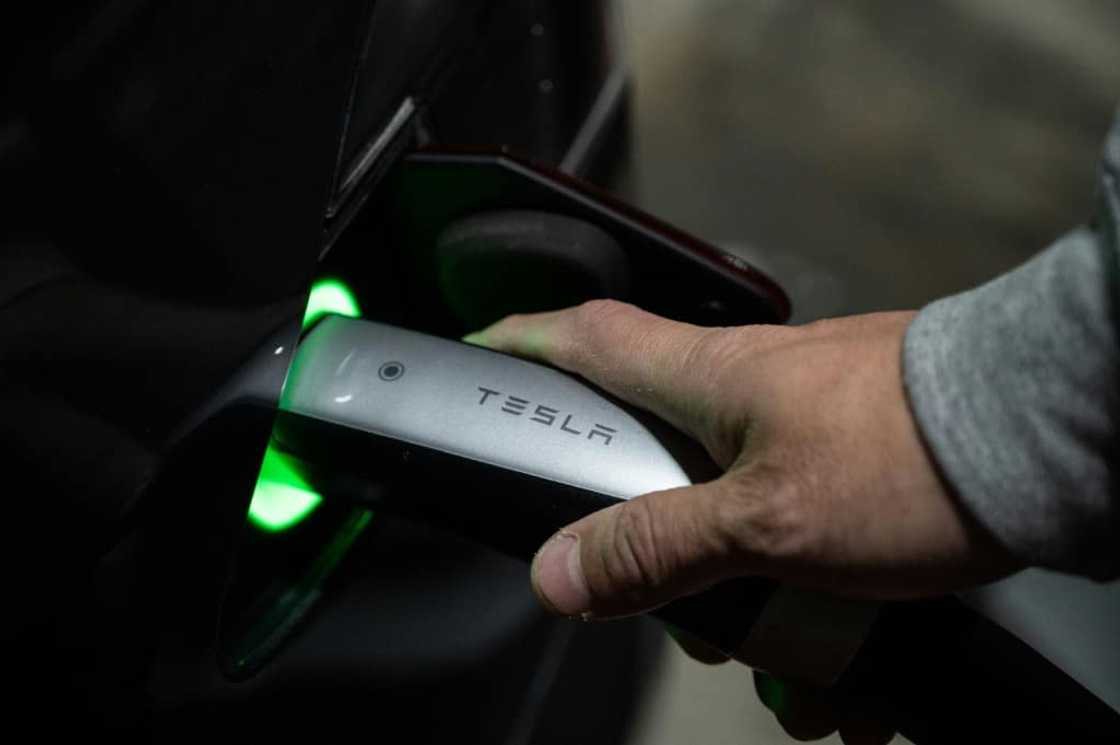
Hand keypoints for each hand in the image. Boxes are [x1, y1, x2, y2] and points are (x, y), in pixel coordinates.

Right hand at [464, 300, 1016, 615]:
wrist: (1046, 439)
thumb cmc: (911, 455)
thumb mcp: (762, 522)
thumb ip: (657, 548)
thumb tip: (560, 574)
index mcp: (708, 379)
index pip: (586, 338)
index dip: (523, 341)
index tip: (477, 349)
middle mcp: (748, 389)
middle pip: (650, 452)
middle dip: (647, 537)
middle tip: (664, 602)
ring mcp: (802, 422)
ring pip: (727, 510)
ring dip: (742, 591)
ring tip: (787, 657)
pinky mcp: (853, 456)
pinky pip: (798, 527)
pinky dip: (808, 591)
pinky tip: (843, 648)